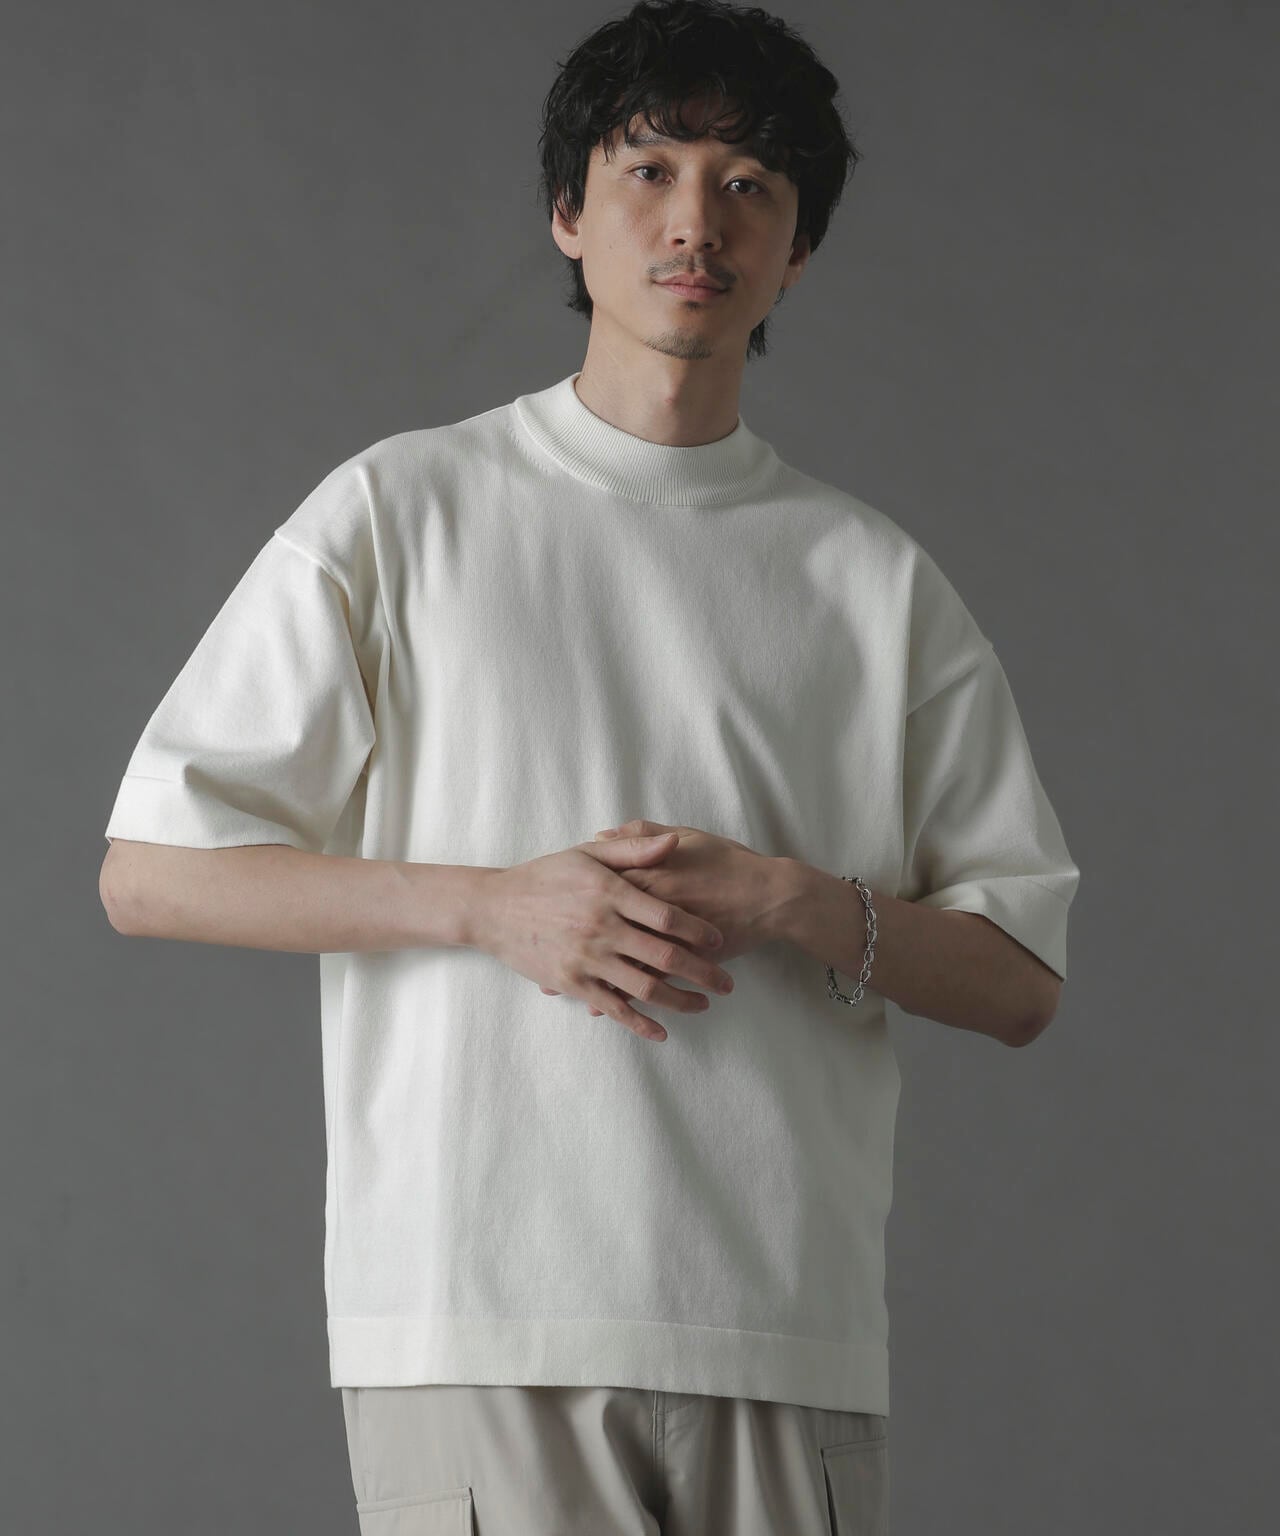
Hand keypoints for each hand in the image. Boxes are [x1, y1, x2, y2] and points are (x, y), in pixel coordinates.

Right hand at [473, 831, 736, 1043]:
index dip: (699, 931)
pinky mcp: (572, 983)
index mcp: (610, 892)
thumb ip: (634, 848)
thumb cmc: (544, 876)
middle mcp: (601, 927)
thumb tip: (674, 843)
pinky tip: (662, 1031)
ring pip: (645, 987)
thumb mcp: (588, 854)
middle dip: (702, 972)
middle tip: (726, 983)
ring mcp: (587, 958)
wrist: (494, 908)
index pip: (668, 916)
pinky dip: (640, 1023)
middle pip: (665, 956)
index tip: (719, 940)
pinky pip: (614, 1007)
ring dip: (680, 1000)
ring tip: (703, 1004)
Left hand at [539, 818, 792, 1015]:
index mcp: (646, 876)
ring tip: (555, 988)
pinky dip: (619, 999)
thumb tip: (602, 833)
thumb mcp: (686, 836)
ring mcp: (664, 940)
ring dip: (585, 976)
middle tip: (534, 953)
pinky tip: (598, 1008)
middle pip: (598, 929)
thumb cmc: (727, 862)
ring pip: (614, 963)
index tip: (539, 908)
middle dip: (566, 943)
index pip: (597, 889)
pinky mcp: (680, 964)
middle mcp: (649, 910)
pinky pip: (642, 985)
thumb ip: (642, 835)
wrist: (770, 896)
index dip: (567, 900)